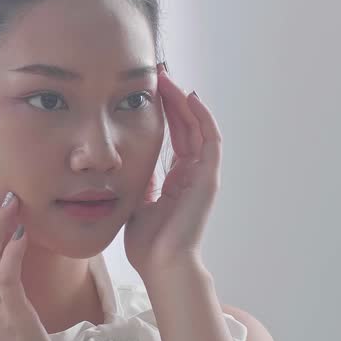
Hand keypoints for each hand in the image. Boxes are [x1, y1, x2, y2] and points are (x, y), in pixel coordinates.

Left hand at [124, 67, 222, 282]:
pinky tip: (190, 99)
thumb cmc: (147, 243)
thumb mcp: (136, 201)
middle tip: (159, 75)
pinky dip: (203, 118)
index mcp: (177, 180)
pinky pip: (211, 141)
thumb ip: (140, 180)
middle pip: (187, 127)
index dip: (164, 113)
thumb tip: (129, 160)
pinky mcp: (209, 179)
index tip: (148, 91)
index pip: (174, 137)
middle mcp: (193, 174)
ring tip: (169, 80)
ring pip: (199, 128)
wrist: (160, 265)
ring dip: (185, 102)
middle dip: (173, 100)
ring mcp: (203, 176)